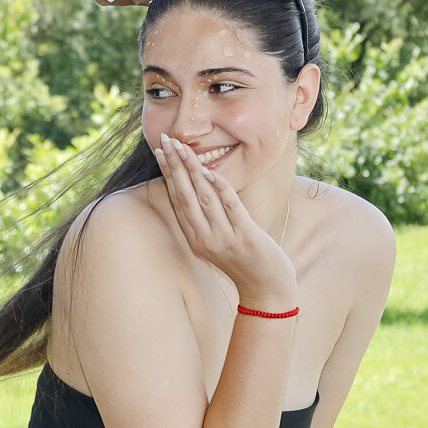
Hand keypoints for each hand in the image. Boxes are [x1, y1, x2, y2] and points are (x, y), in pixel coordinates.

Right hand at [152, 134, 295, 308]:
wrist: (266, 287)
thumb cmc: (243, 260)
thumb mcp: (218, 240)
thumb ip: (206, 218)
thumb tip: (198, 187)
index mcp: (195, 238)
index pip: (177, 200)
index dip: (168, 174)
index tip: (161, 151)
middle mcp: (204, 238)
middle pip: (185, 196)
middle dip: (175, 166)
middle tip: (167, 140)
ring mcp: (224, 238)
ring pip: (203, 198)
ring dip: (192, 171)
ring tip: (183, 148)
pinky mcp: (244, 237)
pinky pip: (230, 208)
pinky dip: (219, 189)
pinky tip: (209, 172)